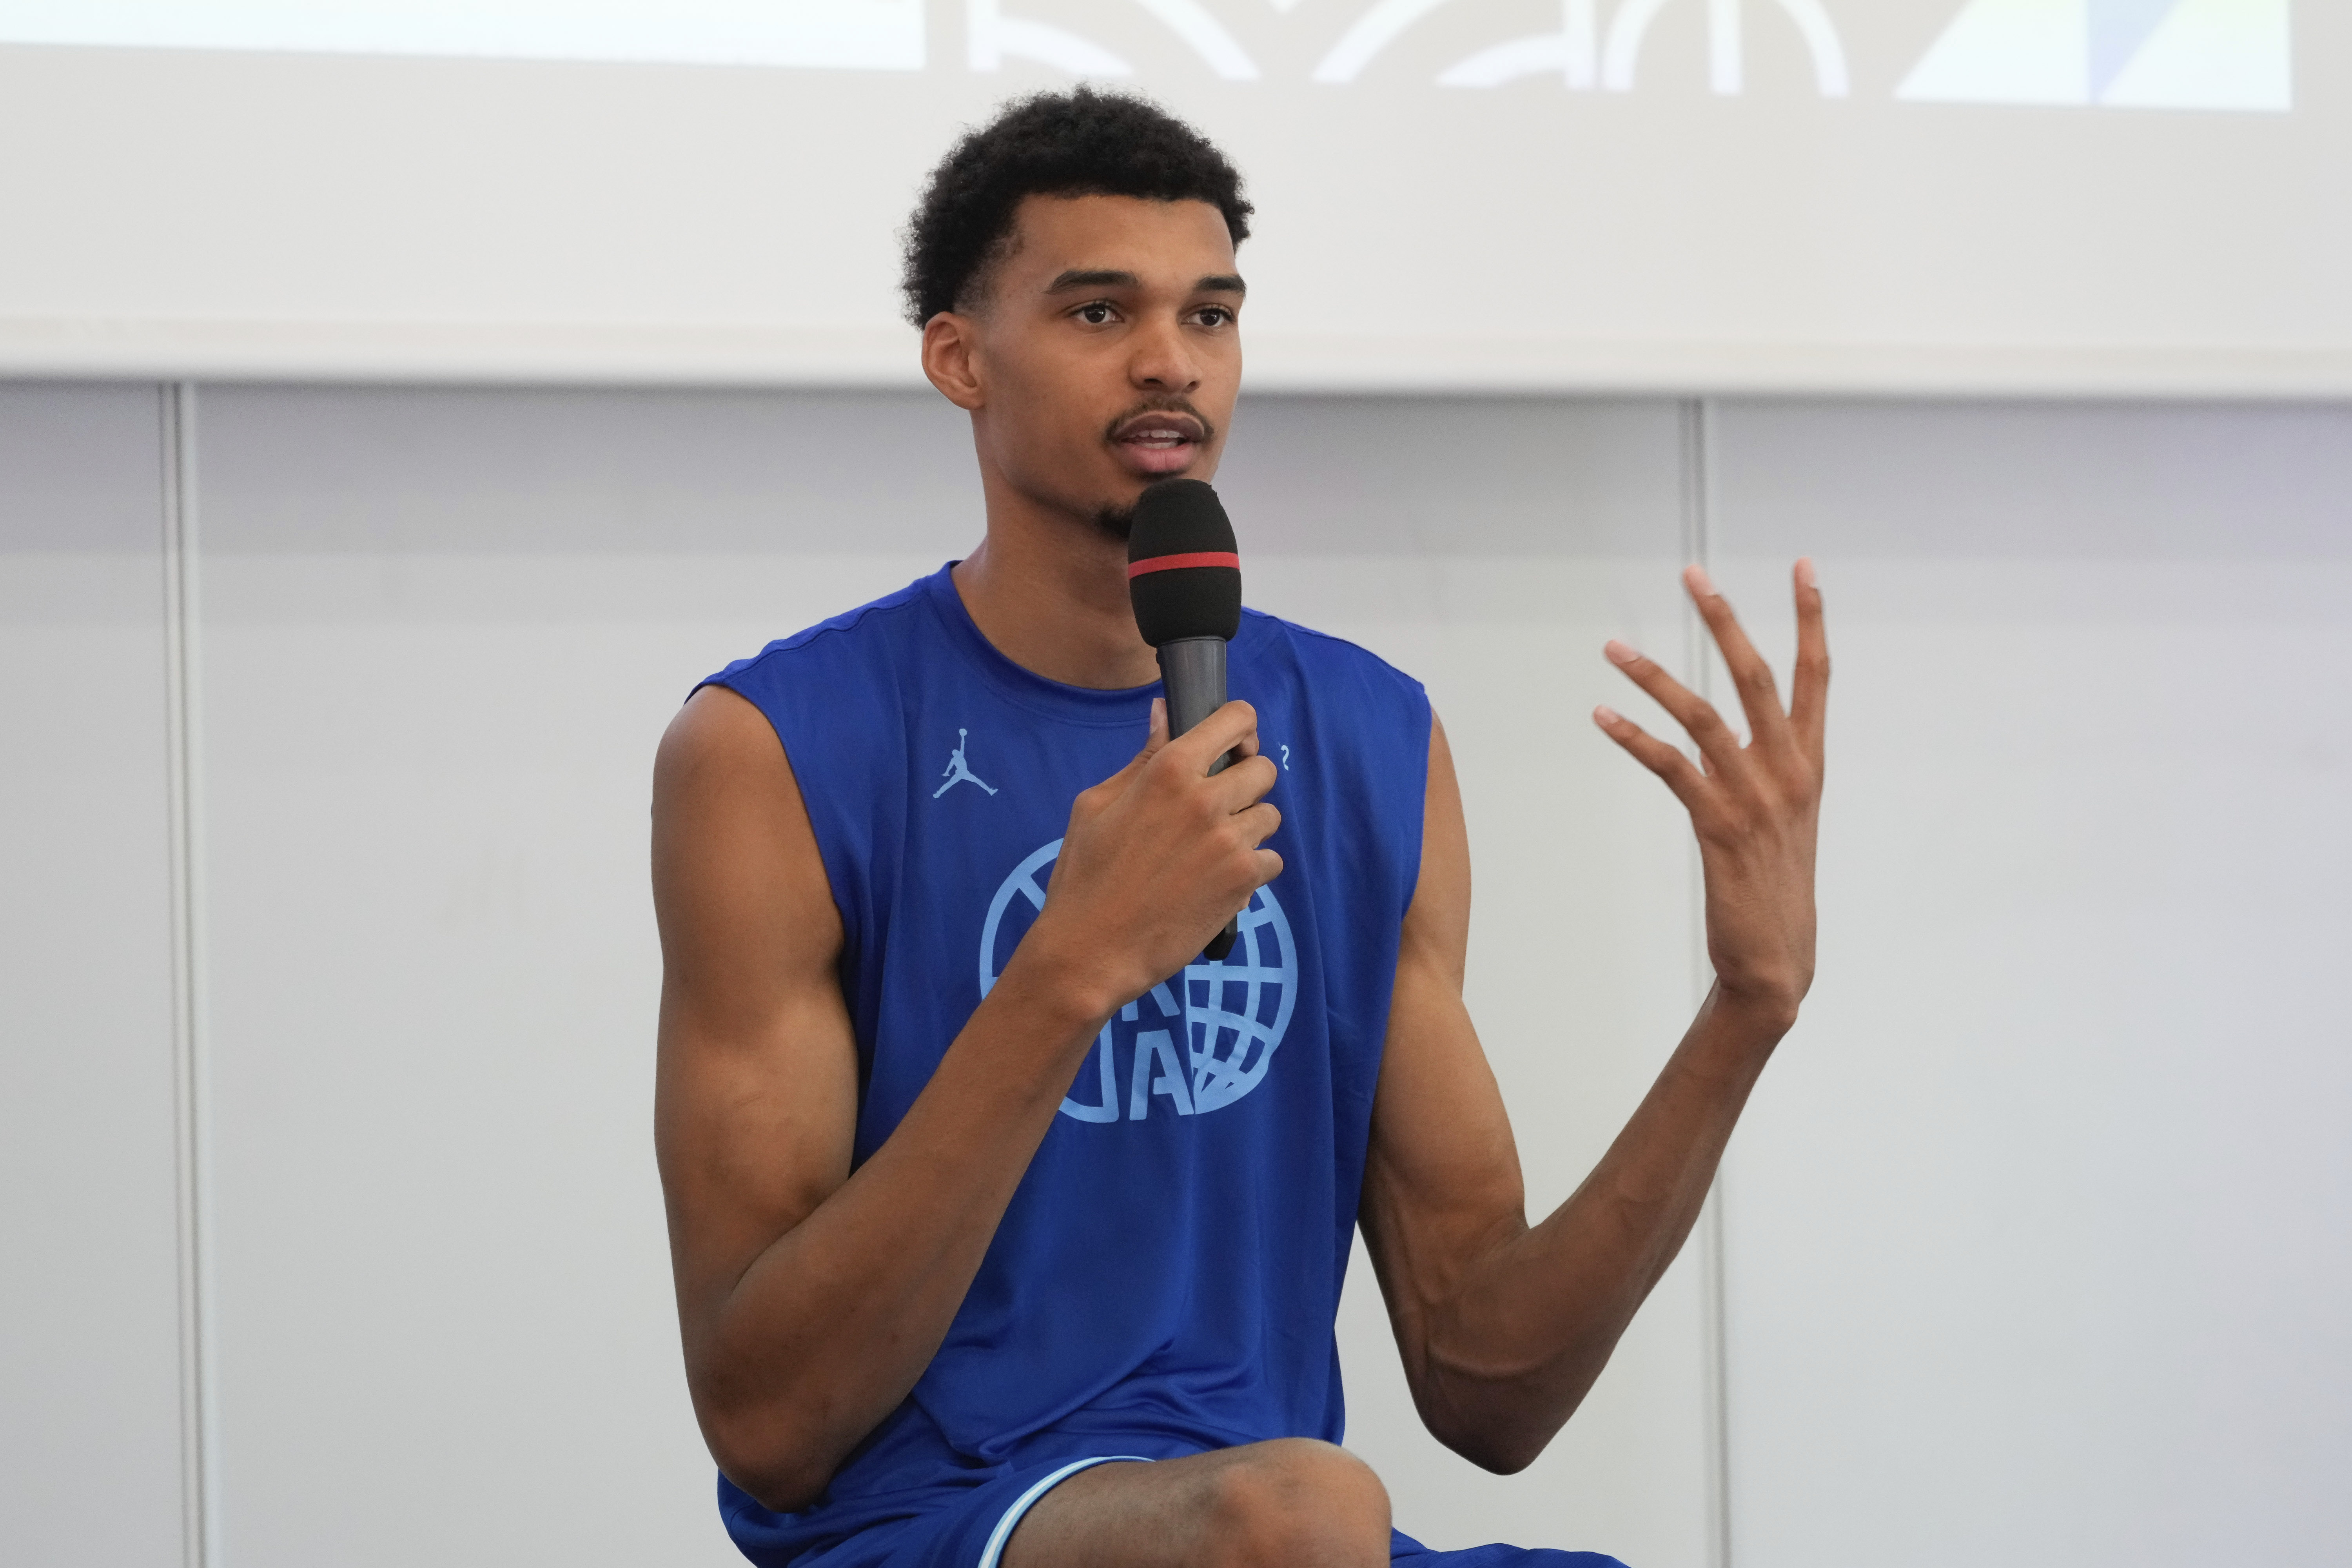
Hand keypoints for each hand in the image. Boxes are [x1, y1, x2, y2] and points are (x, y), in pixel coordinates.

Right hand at [1017, 698, 1283, 1019]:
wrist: (1091, 951)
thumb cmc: (1085, 876)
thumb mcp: (1098, 804)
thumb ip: (1142, 757)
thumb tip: (1163, 712)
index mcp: (1168, 770)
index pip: (1235, 720)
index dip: (1240, 728)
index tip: (1232, 744)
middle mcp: (1206, 799)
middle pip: (1262, 768)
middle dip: (1245, 783)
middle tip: (1219, 805)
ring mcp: (1229, 841)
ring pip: (1270, 816)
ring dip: (1249, 829)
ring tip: (1213, 850)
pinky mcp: (1243, 881)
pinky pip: (1272, 860)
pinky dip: (1252, 871)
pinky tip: (1218, 882)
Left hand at [1595, 561, 1827, 1032]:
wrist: (1776, 959)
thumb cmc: (1774, 886)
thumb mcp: (1782, 816)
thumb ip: (1762, 768)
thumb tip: (1723, 735)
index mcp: (1809, 765)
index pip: (1816, 676)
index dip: (1811, 619)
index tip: (1804, 568)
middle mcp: (1789, 772)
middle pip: (1757, 677)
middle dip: (1724, 620)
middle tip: (1693, 574)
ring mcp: (1756, 798)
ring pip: (1703, 715)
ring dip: (1653, 676)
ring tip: (1613, 648)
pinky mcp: (1720, 826)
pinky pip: (1671, 766)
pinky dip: (1633, 737)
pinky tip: (1602, 716)